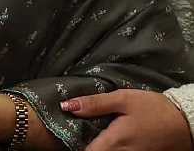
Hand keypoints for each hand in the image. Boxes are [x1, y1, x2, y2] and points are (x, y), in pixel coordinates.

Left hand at [61, 89, 192, 150]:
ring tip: (88, 131)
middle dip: (84, 144)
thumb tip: (67, 106)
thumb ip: (95, 104)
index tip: (64, 132)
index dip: (73, 144)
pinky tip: (104, 136)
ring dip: (96, 146)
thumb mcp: (123, 99)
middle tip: (74, 129)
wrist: (186, 122)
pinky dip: (108, 147)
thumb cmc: (153, 109)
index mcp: (114, 141)